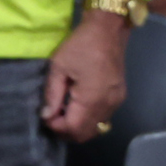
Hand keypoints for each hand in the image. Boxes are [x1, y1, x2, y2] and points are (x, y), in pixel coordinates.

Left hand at [43, 8, 132, 139]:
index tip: (45, 116)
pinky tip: (76, 106)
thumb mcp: (58, 67)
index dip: (56, 127)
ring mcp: (116, 102)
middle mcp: (108, 105)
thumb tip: (46, 115)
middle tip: (52, 117)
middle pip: (86, 134)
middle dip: (66, 130)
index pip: (73, 128)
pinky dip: (88, 119)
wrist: (108, 31)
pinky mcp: (119, 97)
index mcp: (91, 98)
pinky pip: (103, 118)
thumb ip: (52, 94)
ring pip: (96, 128)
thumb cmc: (80, 46)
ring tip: (62, 111)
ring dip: (77, 126)